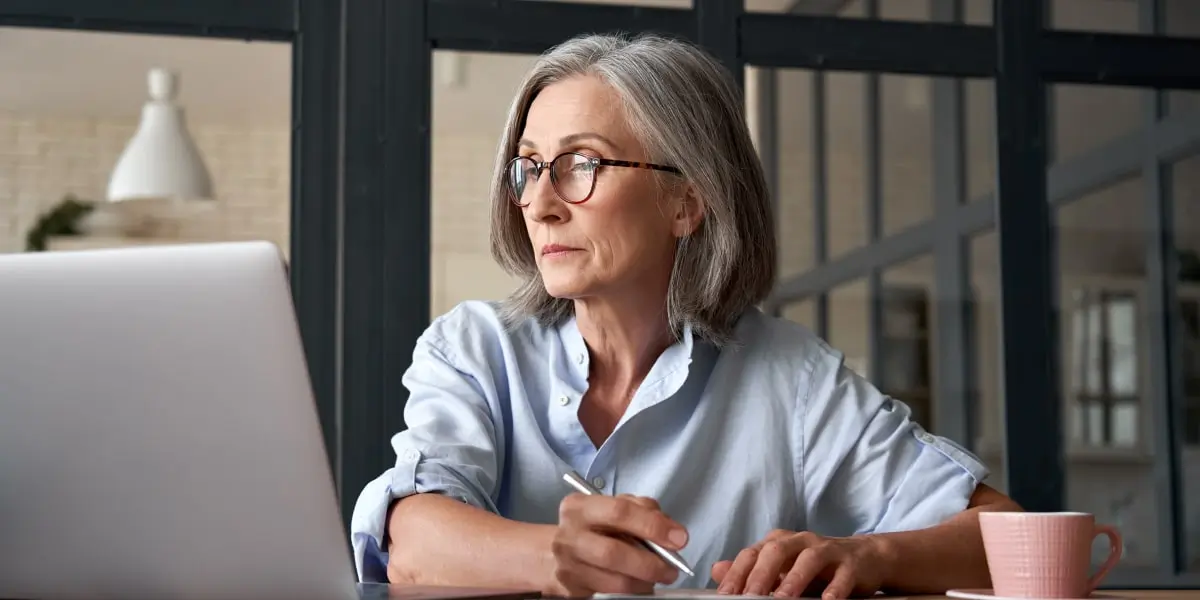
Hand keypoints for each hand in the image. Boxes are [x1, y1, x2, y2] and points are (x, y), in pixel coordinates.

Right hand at [550, 493, 689, 596]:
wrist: (554, 553)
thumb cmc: (593, 527)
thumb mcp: (613, 506)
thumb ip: (642, 510)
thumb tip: (671, 531)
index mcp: (580, 507)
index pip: (620, 512)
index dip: (653, 526)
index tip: (679, 538)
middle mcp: (569, 536)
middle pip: (614, 553)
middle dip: (650, 563)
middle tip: (671, 569)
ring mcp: (568, 565)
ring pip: (615, 581)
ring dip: (644, 582)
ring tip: (658, 577)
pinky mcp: (571, 589)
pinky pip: (610, 594)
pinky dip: (632, 590)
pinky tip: (639, 583)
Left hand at [711, 530, 887, 598]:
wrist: (865, 559)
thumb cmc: (818, 568)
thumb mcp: (783, 569)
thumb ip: (751, 570)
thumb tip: (716, 570)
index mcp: (780, 542)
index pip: (752, 553)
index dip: (737, 573)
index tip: (725, 595)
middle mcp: (801, 541)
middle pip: (776, 551)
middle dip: (760, 575)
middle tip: (749, 598)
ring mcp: (828, 550)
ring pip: (809, 559)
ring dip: (794, 580)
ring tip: (782, 599)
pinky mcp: (852, 564)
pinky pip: (843, 575)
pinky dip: (835, 588)